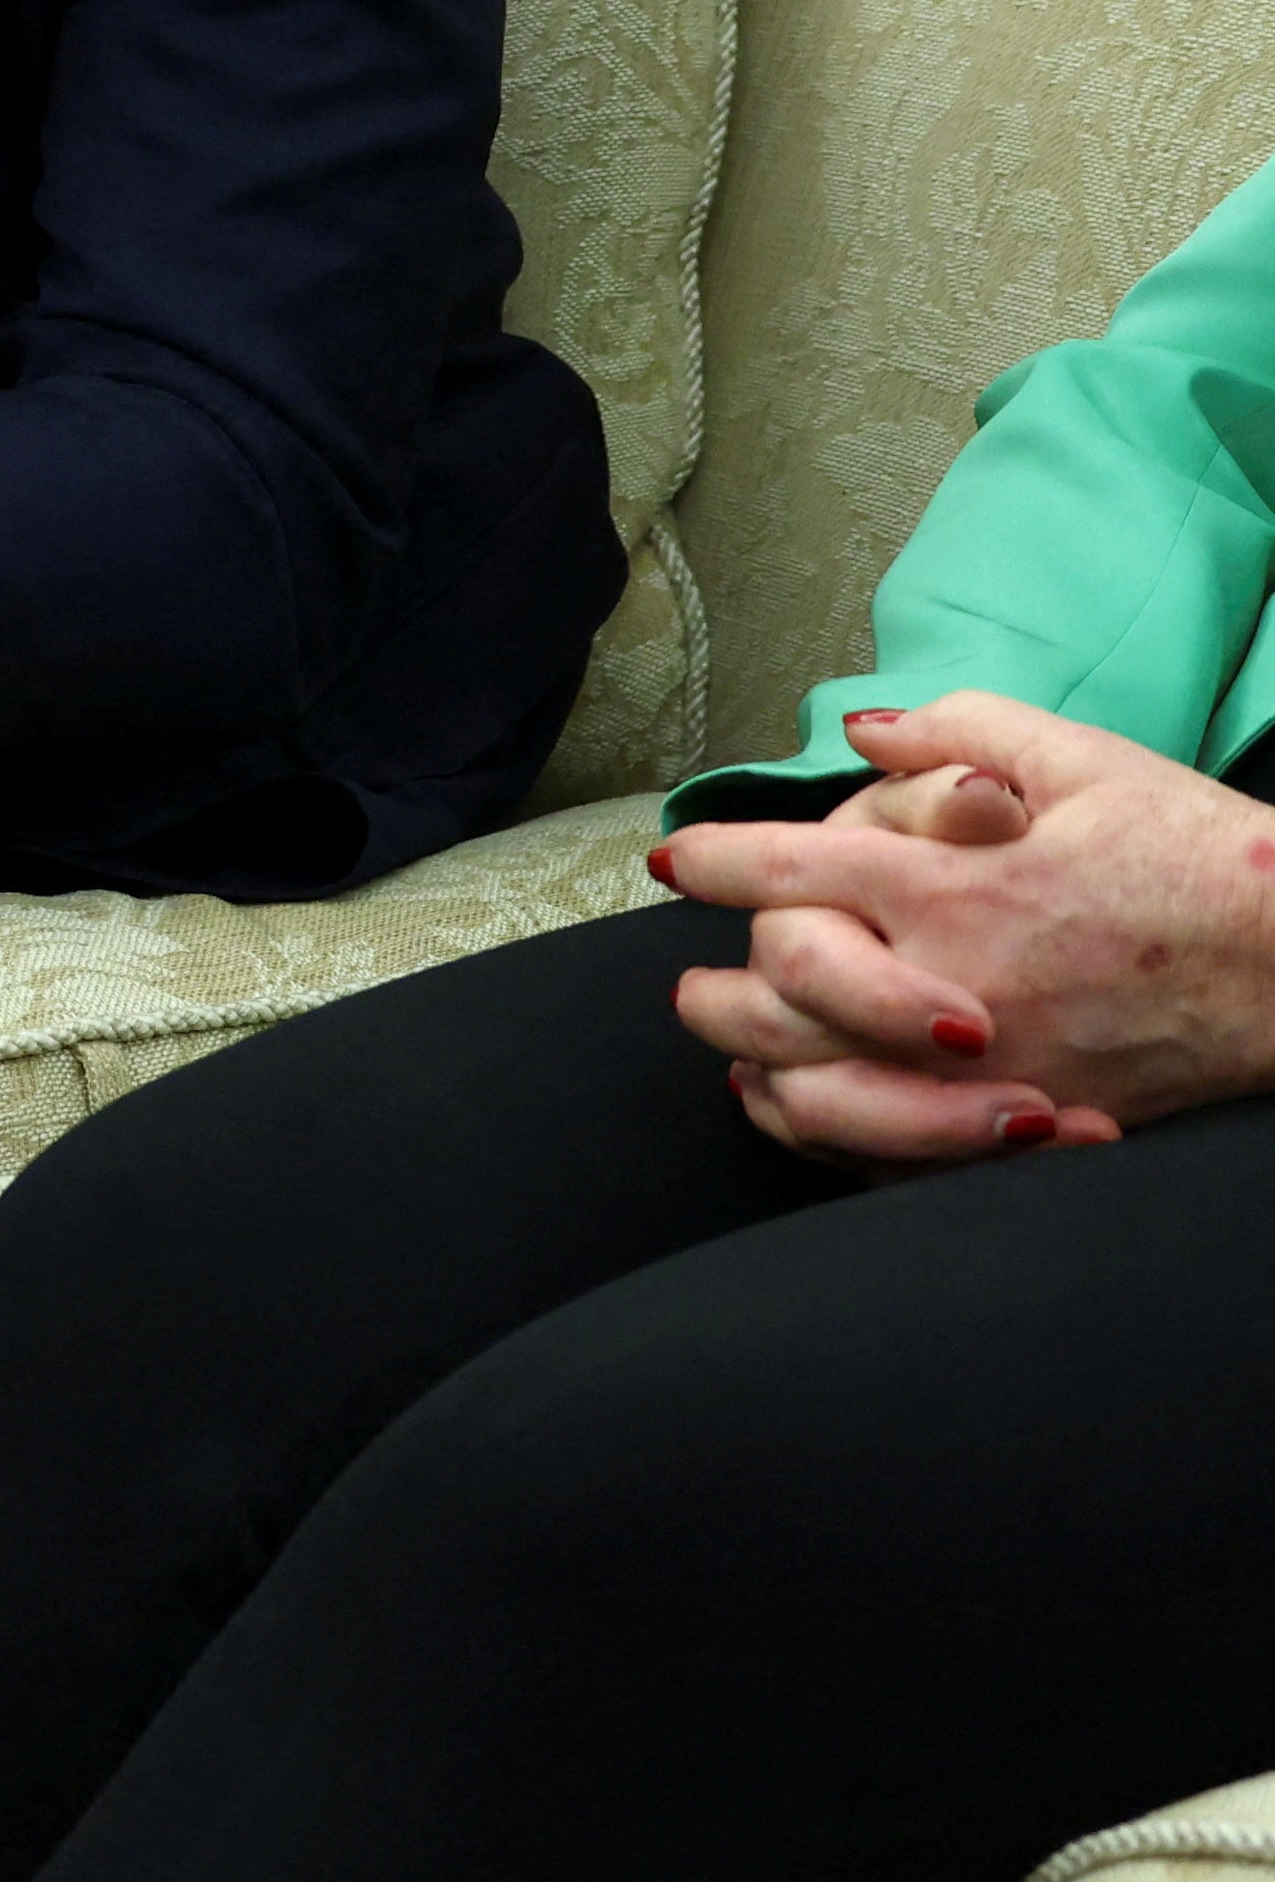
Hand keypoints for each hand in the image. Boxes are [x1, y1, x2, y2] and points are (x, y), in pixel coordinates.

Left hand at [659, 694, 1274, 1159]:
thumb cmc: (1201, 855)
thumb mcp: (1091, 761)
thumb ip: (963, 731)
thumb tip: (861, 733)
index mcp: (960, 881)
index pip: (793, 869)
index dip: (717, 863)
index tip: (679, 863)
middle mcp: (954, 977)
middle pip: (778, 991)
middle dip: (714, 987)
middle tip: (688, 983)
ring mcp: (982, 1066)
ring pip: (814, 1085)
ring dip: (753, 1065)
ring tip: (732, 1049)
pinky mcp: (1021, 1128)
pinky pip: (887, 1150)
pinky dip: (829, 1133)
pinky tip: (809, 1107)